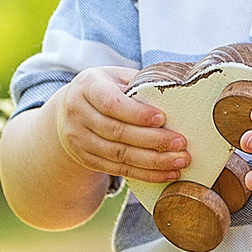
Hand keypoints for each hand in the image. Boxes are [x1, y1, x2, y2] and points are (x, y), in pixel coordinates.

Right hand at [51, 66, 191, 181]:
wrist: (70, 111)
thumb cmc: (106, 89)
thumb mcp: (116, 77)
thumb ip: (140, 83)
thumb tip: (179, 89)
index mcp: (87, 86)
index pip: (110, 103)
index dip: (136, 113)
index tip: (162, 118)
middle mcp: (78, 113)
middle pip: (117, 132)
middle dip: (152, 139)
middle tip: (181, 142)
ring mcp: (79, 139)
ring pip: (119, 154)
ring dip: (153, 160)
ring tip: (180, 160)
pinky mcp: (87, 159)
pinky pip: (119, 169)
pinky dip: (145, 174)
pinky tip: (166, 173)